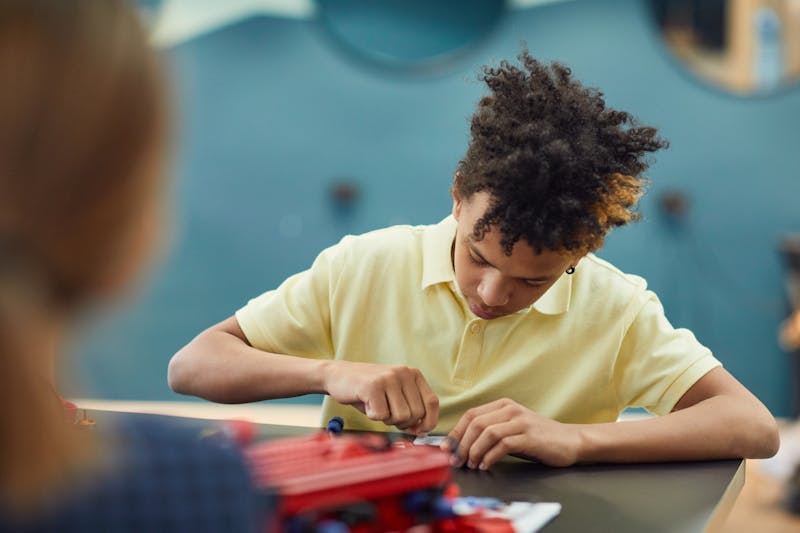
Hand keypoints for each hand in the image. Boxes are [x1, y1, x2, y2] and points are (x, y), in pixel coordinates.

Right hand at [323, 360, 438, 433]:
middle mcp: (404, 373)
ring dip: (387, 420)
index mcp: (413, 374)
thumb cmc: (368, 391)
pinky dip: (372, 417)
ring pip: (401, 417)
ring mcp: (388, 378)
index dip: (429, 421)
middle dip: (402, 423)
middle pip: (416, 414)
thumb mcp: (394, 396)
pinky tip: (366, 404)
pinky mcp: (373, 386)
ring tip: (376, 407)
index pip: (432, 402)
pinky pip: (381, 416)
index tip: (419, 431)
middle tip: (386, 414)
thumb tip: (422, 431)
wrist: (338, 375)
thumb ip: (410, 409)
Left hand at [445, 398, 582, 469]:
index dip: (456, 432)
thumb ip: (490, 432)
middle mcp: (510, 409)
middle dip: (462, 444)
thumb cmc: (538, 438)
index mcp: (503, 405)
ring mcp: (521, 422)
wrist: (570, 441)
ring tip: (472, 465)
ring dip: (475, 451)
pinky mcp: (529, 436)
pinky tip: (486, 465)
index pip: (471, 415)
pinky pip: (502, 445)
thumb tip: (462, 446)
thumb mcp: (511, 429)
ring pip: (487, 433)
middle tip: (457, 461)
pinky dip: (490, 457)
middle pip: (476, 423)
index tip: (446, 449)